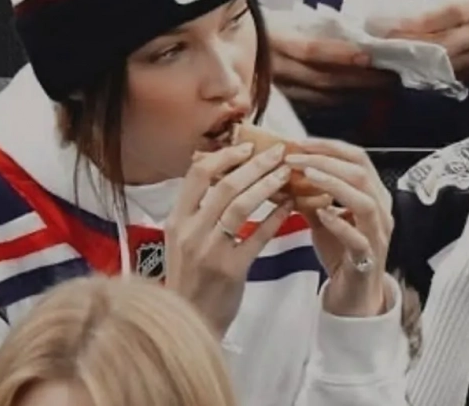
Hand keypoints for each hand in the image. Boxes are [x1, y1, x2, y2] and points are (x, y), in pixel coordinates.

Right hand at [164, 141, 295, 336]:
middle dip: (256, 164)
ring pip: (242, 206)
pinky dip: (276, 218)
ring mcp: (209, 251)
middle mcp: (190, 232)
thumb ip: (199, 210)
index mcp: (177, 220)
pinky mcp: (230, 270)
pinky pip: (258, 236)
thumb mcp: (182, 240)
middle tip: (278, 152)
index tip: (246, 146)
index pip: (196, 174)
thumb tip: (227, 173)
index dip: (224, 155)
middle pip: (225, 185)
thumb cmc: (190, 278)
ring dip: (268, 185)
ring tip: (287, 174)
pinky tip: (290, 207)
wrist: (187, 323)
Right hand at [266, 9, 396, 106]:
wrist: (230, 44)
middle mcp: (275, 67)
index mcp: (277, 40)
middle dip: (360, 80)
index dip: (341, 54)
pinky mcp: (279, 102)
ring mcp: (276, 88)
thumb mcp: (287, 18)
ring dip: (354, 94)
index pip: (312, 50)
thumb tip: (357, 30)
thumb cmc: (266, 24)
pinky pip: (312, 105)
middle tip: (389, 77)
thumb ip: (316, 27)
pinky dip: (338, 103)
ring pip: (320, 96)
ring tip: (382, 89)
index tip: (369, 55)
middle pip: (322, 78)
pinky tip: (357, 99)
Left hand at [285, 138, 393, 316]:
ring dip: (334, 184)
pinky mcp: (368, 259)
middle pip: (361, 173)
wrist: (354, 297)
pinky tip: (320, 214)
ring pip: (364, 201)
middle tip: (294, 157)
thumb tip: (280, 174)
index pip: (357, 157)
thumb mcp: (322, 218)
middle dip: (326, 160)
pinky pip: (358, 238)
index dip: (329, 146)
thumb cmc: (340, 253)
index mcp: (372, 194)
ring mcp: (377, 234)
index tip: (300, 142)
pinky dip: (339, 223)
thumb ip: (308, 196)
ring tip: (306, 176)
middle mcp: (380, 210)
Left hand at [384, 0, 468, 80]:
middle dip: (405, 46)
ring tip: (379, 60)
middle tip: (373, 46)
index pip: (448, 12)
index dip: (415, 20)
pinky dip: (420, 74)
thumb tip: (389, 16)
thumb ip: (429, 4)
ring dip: (407, 64)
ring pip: (441, 66)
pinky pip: (445, 77)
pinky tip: (398, 71)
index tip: (383, 22)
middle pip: (441, 45)